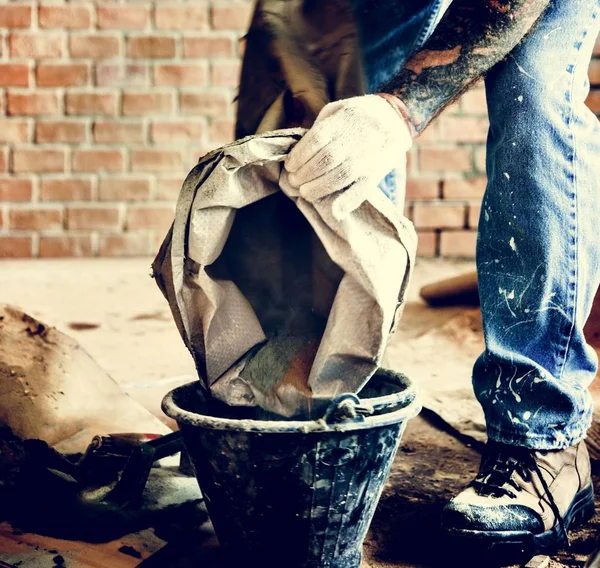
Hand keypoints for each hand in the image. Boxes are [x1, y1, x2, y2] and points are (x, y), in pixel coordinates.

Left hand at [284, 95, 412, 206]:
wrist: (395, 117)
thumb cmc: (357, 115)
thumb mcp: (337, 109)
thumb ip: (319, 127)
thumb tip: (298, 150)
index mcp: (342, 121)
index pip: (315, 140)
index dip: (299, 156)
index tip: (290, 166)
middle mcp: (355, 139)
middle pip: (324, 161)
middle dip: (304, 175)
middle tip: (294, 182)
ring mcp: (367, 156)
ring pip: (340, 176)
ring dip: (318, 188)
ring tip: (305, 192)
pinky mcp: (377, 171)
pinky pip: (363, 189)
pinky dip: (349, 202)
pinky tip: (336, 211)